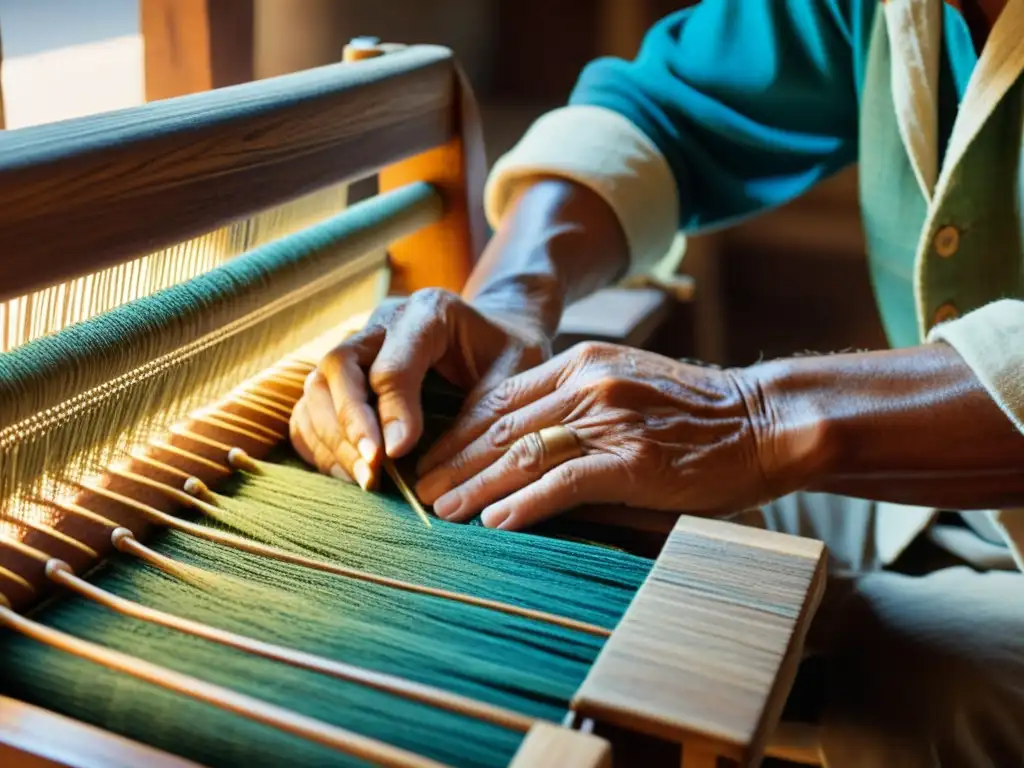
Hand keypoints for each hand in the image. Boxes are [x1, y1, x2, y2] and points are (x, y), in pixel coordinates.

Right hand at [289, 288, 548, 488]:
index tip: (399, 452)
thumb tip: (426, 460)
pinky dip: (321, 444)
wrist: (496, 333)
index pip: (391, 361)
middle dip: (349, 424)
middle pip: (339, 365)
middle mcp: (383, 322)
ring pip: (317, 387)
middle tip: (372, 472)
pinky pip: (312, 407)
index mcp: (428, 312)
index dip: (391, 410)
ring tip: (364, 481)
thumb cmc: (509, 353)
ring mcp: (358, 345)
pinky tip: (349, 473)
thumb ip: (479, 407)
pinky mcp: (345, 373)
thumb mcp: (516, 371)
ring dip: (332, 439)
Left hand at [414, 341, 775, 529]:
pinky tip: (495, 524)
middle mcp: (589, 384)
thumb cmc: (697, 413)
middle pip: (501, 426)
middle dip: (455, 461)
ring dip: (475, 487)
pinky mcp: (634, 461)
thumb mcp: (629, 384)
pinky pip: (563, 483)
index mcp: (582, 363)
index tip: (435, 458)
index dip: (460, 431)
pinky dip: (523, 505)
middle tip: (420, 490)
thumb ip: (576, 402)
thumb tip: (521, 440)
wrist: (764, 420)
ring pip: (522, 453)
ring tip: (442, 512)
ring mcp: (610, 421)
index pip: (501, 398)